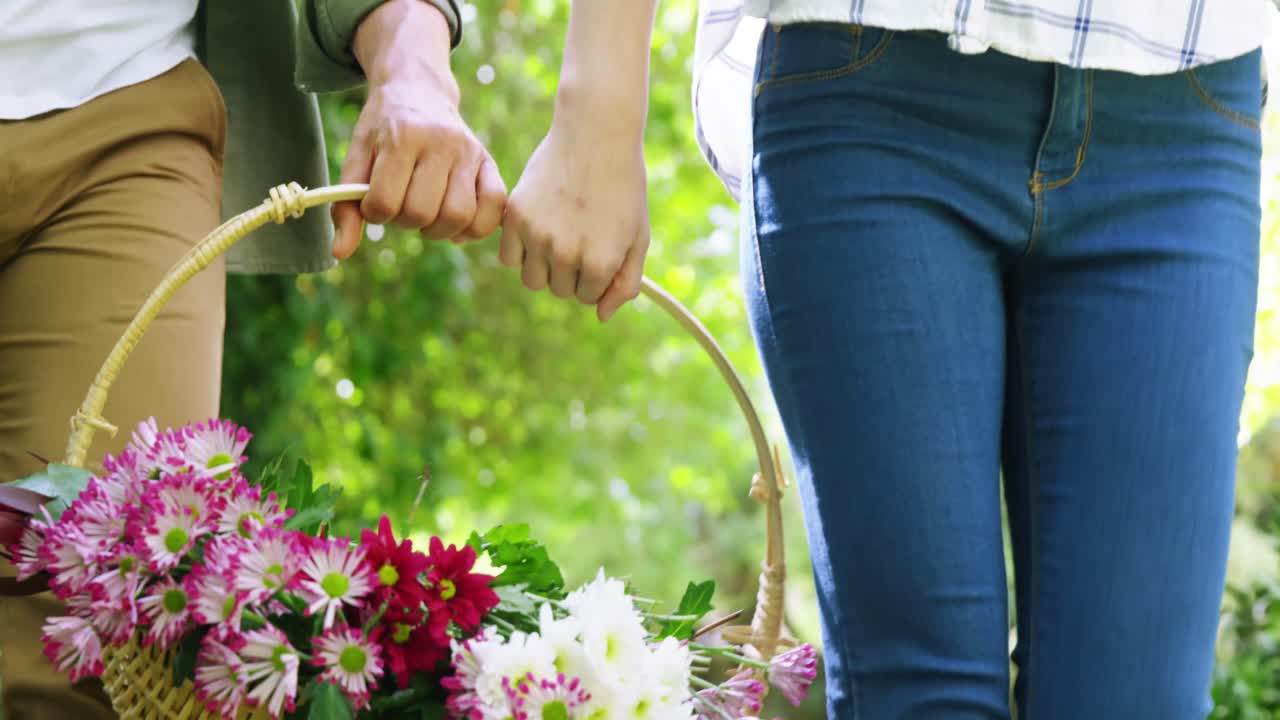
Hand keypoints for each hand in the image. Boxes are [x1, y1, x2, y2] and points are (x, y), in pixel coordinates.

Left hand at [332, 0, 505, 258]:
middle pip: (422, 213)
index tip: (374, 202)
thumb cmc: (382, 130)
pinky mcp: (489, 162)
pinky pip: (495, 208)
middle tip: (401, 207)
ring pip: (459, 216)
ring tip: (427, 216)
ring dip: (438, 229)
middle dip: (405, 222)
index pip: (384, 203)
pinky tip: (457, 226)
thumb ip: (346, 206)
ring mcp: (469, 152)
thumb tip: (340, 254)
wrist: (418, 89)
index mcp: (402, 137)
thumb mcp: (356, 157)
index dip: (374, 213)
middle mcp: (441, 142)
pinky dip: (476, 228)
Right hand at [500, 116, 649, 322]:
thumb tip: (601, 316)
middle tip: (583, 235)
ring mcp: (537, 235)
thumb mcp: (638, 237)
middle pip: (561, 291)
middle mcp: (566, 254)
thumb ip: (625, 283)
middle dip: (573, 273)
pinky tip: (538, 228)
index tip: (602, 247)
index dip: (597, 276)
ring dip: (546, 268)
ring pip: (533, 281)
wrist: (596, 136)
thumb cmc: (623, 189)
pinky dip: (521, 252)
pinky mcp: (515, 217)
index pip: (589, 298)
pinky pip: (509, 259)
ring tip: (560, 236)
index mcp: (600, 263)